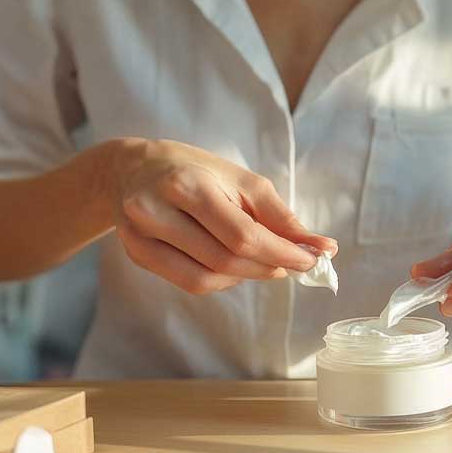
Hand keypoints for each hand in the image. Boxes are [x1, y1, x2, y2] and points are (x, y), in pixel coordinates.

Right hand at [110, 138, 336, 293]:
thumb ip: (279, 216)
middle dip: (268, 266)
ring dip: (247, 277)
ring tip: (265, 263)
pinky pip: (189, 283)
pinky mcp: (137, 254)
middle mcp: (156, 211)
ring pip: (206, 279)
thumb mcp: (240, 180)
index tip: (314, 258)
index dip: (282, 253)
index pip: (242, 235)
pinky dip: (221, 281)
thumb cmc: (194, 170)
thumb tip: (321, 247)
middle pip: (225, 260)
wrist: (130, 169)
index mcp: (187, 184)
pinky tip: (234, 267)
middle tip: (294, 263)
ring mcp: (141, 236)